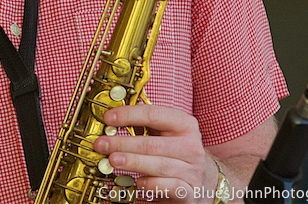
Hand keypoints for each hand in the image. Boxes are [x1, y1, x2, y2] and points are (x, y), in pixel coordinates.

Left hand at [92, 104, 219, 202]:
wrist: (205, 182)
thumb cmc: (177, 154)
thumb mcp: (167, 134)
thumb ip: (145, 126)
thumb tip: (112, 120)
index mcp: (184, 124)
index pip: (153, 114)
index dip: (128, 115)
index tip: (108, 119)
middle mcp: (191, 146)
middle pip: (152, 143)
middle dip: (123, 143)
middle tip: (102, 144)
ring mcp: (192, 170)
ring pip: (158, 165)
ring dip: (132, 162)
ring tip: (112, 160)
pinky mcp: (190, 192)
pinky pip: (168, 187)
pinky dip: (151, 183)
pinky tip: (137, 181)